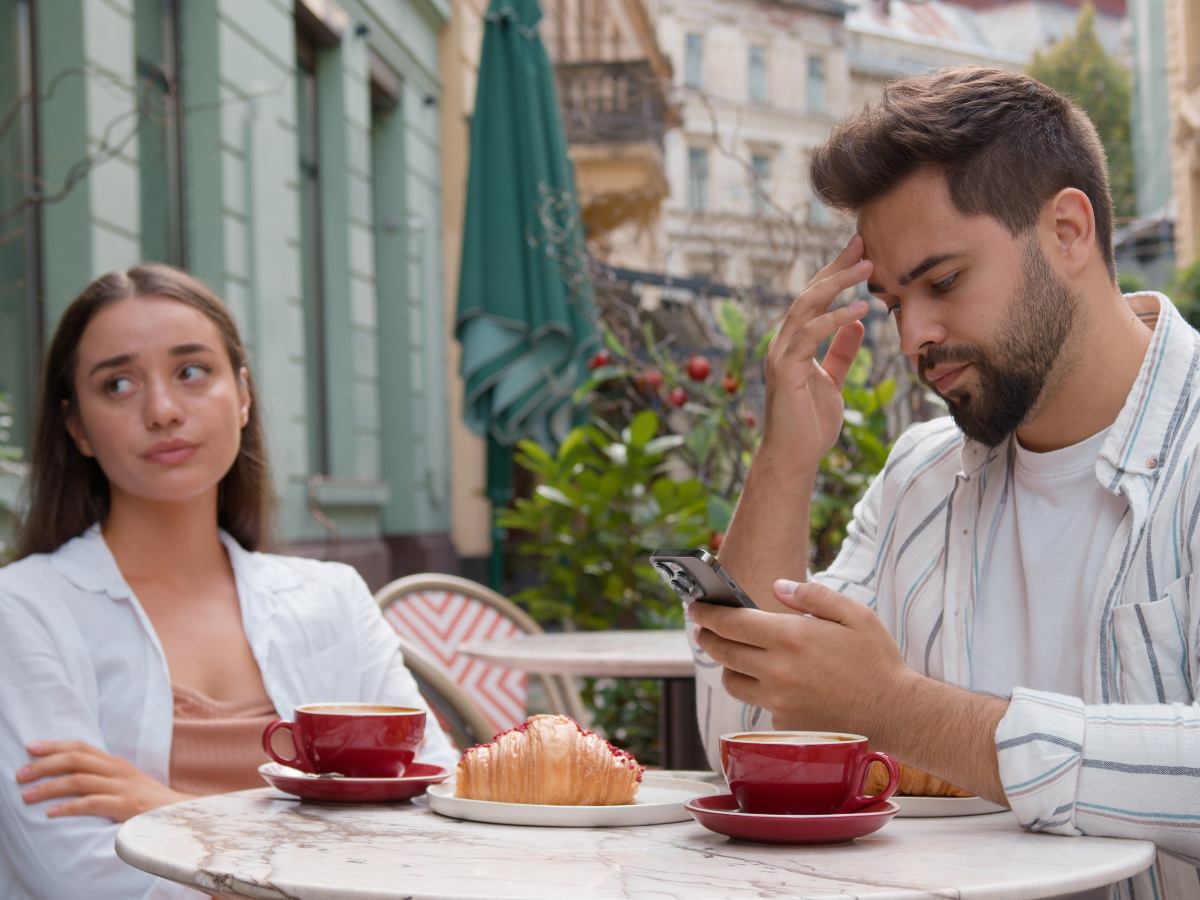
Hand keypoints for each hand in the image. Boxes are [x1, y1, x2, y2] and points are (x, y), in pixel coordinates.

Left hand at [15, 740, 193, 821]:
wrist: (180, 815)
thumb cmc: (148, 802)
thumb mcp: (126, 783)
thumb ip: (103, 776)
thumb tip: (72, 775)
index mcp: (116, 763)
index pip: (82, 747)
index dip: (55, 745)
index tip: (30, 747)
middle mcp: (118, 770)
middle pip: (76, 759)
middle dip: (44, 765)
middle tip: (20, 774)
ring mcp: (122, 787)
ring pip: (79, 780)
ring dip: (49, 787)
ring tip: (26, 796)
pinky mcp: (125, 806)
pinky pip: (91, 803)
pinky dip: (68, 807)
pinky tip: (50, 813)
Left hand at [690, 578, 913, 735]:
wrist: (896, 713)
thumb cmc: (877, 660)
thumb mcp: (853, 614)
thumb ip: (811, 596)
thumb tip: (776, 587)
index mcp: (790, 637)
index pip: (730, 623)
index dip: (707, 613)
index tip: (694, 607)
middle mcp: (777, 670)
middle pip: (723, 652)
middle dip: (707, 636)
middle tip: (703, 628)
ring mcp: (778, 701)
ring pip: (733, 681)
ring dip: (729, 666)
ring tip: (735, 655)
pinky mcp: (784, 724)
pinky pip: (758, 704)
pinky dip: (759, 692)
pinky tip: (773, 682)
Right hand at [762, 235, 871, 470]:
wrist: (793, 457)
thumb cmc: (810, 424)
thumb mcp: (833, 381)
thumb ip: (841, 353)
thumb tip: (856, 324)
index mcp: (794, 343)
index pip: (815, 299)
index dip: (836, 274)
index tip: (861, 252)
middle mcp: (783, 342)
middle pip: (809, 293)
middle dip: (836, 268)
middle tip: (864, 245)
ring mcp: (781, 354)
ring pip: (806, 307)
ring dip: (838, 284)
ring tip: (867, 268)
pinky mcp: (786, 369)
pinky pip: (810, 335)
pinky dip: (834, 319)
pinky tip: (859, 309)